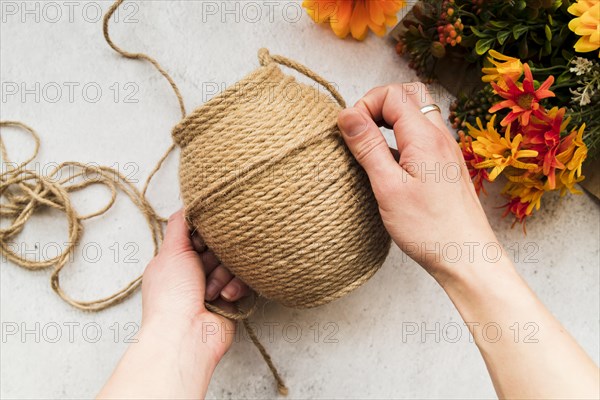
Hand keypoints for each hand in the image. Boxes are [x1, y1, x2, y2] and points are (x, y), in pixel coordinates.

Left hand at [99, 210, 251, 398]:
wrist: (186, 335)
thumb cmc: (171, 296)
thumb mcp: (171, 252)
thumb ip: (180, 225)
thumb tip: (188, 204)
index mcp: (176, 259)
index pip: (199, 233)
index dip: (205, 234)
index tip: (203, 239)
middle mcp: (194, 271)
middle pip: (219, 247)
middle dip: (216, 256)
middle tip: (206, 266)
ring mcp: (214, 286)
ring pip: (234, 263)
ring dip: (224, 275)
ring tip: (211, 290)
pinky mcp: (232, 299)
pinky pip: (245, 281)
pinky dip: (236, 288)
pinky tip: (225, 297)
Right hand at [337, 83, 500, 280]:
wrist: (467, 257)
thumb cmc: (429, 229)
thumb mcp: (388, 187)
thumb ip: (367, 147)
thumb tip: (347, 114)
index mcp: (425, 137)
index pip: (392, 94)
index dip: (365, 104)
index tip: (350, 130)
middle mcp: (440, 137)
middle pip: (410, 95)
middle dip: (380, 103)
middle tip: (361, 129)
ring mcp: (446, 150)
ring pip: (418, 114)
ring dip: (391, 119)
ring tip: (371, 144)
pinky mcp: (447, 166)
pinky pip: (423, 135)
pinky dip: (402, 136)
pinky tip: (390, 163)